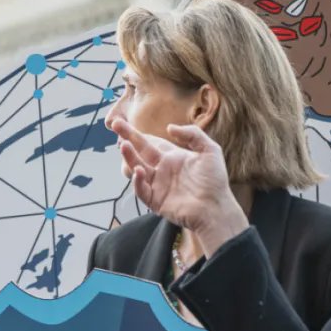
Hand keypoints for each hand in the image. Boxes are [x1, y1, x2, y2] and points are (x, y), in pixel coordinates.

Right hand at [112, 118, 247, 256]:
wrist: (215, 207)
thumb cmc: (215, 181)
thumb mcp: (210, 150)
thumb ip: (193, 134)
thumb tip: (169, 127)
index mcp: (172, 157)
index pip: (151, 142)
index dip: (139, 133)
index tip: (126, 122)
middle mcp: (161, 169)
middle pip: (140, 151)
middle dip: (127, 138)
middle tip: (115, 124)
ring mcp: (156, 185)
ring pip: (137, 168)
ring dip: (129, 157)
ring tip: (123, 145)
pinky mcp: (154, 200)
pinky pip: (141, 190)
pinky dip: (138, 181)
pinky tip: (139, 170)